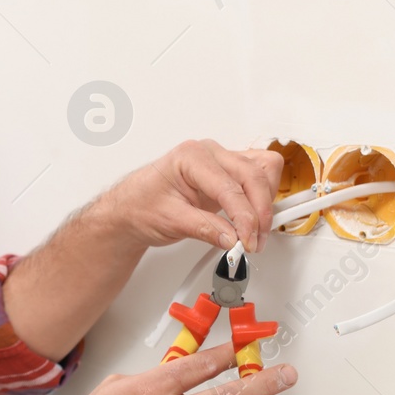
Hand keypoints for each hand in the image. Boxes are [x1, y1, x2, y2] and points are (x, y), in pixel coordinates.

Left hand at [102, 139, 282, 253]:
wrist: (130, 209)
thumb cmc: (140, 206)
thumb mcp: (170, 221)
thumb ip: (205, 228)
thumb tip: (232, 238)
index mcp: (191, 157)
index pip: (230, 187)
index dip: (244, 217)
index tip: (246, 241)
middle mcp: (209, 154)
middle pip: (255, 174)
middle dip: (260, 211)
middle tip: (254, 241)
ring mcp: (220, 161)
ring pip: (263, 171)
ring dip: (265, 202)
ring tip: (255, 232)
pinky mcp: (226, 174)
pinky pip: (257, 177)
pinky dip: (261, 198)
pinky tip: (254, 219)